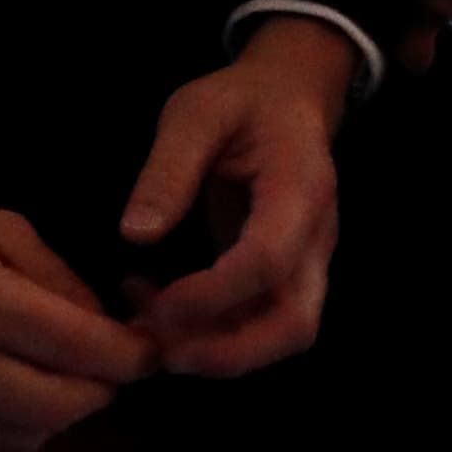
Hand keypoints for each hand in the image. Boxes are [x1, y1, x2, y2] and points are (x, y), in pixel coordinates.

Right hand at [0, 172, 151, 451]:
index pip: (83, 351)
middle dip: (100, 390)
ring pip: (21, 440)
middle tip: (105, 366)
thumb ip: (61, 280)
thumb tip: (110, 331)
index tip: (149, 350)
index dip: (132, 356)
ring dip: (53, 414)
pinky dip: (2, 425)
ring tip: (53, 376)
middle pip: (60, 410)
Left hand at [115, 18, 354, 378]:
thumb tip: (136, 234)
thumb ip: (168, 169)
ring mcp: (308, 261)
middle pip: (295, 324)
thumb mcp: (196, 112)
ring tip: (148, 329)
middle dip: (227, 353)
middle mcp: (316, 237)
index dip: (212, 295)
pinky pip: (262, 324)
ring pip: (283, 336)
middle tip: (159, 349)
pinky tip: (157, 312)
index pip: (269, 261)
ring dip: (218, 352)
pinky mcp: (288, 276)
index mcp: (300, 188)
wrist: (291, 98)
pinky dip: (214, 337)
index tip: (156, 301)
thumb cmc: (243, 100)